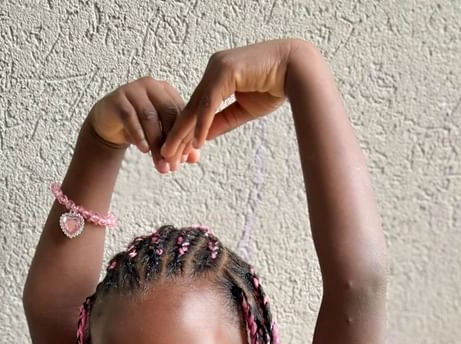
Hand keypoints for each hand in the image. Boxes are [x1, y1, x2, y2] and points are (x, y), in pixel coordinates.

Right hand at [89, 77, 202, 173]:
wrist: (109, 124)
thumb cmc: (138, 127)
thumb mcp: (159, 137)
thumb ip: (177, 145)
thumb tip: (195, 159)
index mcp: (166, 91)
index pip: (181, 113)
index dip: (184, 137)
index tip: (184, 160)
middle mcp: (152, 86)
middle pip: (168, 114)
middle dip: (172, 143)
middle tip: (173, 166)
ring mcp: (134, 89)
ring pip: (150, 117)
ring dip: (156, 144)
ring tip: (160, 165)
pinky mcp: (118, 99)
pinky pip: (130, 117)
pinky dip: (138, 134)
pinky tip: (144, 150)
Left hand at [160, 40, 298, 159]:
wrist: (296, 69)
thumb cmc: (274, 86)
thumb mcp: (243, 110)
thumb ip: (221, 121)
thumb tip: (202, 136)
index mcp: (217, 76)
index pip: (196, 108)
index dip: (185, 132)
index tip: (176, 152)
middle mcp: (213, 69)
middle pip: (190, 108)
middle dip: (177, 135)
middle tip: (165, 157)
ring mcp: (217, 68)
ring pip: (195, 106)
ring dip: (182, 133)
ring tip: (170, 153)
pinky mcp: (224, 71)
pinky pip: (209, 103)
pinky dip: (201, 123)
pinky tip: (196, 142)